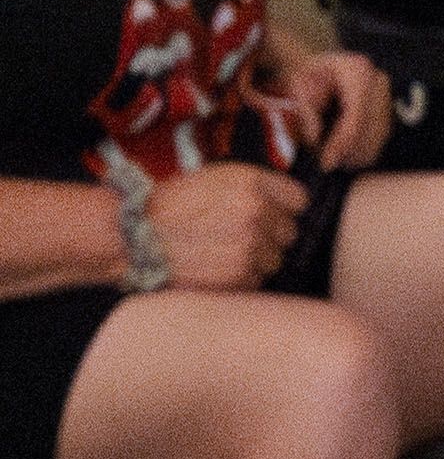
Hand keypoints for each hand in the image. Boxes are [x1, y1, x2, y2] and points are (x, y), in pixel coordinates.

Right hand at [143, 163, 303, 289]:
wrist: (129, 236)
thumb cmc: (166, 205)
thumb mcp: (212, 178)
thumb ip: (252, 188)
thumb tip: (285, 201)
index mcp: (251, 183)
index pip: (299, 200)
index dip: (284, 208)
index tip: (273, 214)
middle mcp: (256, 213)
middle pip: (290, 233)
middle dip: (270, 236)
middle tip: (236, 235)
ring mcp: (250, 246)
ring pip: (275, 259)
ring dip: (256, 259)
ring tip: (221, 251)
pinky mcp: (240, 275)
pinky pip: (256, 280)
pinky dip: (240, 277)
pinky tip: (215, 266)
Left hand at [271, 46, 390, 170]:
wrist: (315, 67)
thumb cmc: (303, 76)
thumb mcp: (294, 87)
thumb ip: (305, 111)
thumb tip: (315, 138)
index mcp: (358, 70)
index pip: (356, 116)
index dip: (341, 143)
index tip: (325, 163)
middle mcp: (379, 82)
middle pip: (371, 131)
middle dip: (348, 152)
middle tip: (323, 163)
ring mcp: (387, 96)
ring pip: (378, 139)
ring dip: (355, 154)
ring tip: (330, 158)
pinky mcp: (389, 111)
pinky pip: (380, 141)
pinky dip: (361, 152)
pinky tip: (342, 154)